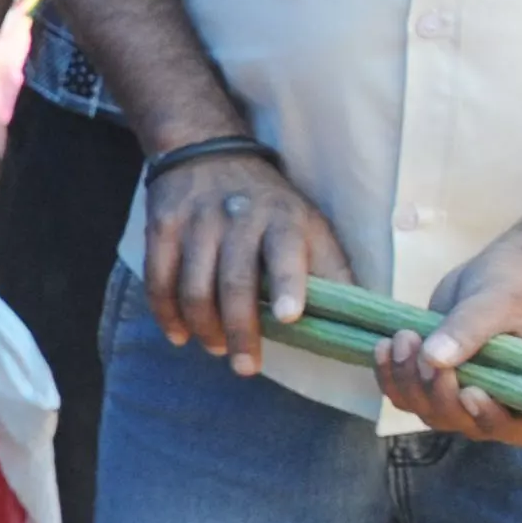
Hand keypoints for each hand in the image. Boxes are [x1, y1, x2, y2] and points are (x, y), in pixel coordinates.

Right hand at [140, 143, 345, 377]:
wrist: (206, 155)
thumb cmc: (270, 204)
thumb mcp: (310, 225)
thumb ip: (331, 268)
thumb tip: (362, 316)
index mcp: (284, 219)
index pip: (286, 252)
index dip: (289, 285)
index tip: (289, 317)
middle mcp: (239, 218)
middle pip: (234, 282)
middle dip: (239, 330)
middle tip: (246, 366)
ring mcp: (196, 223)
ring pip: (193, 287)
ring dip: (204, 327)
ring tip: (216, 347)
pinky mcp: (162, 228)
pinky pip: (159, 279)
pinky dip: (166, 314)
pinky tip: (179, 334)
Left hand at [382, 226, 521, 444]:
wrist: (503, 271)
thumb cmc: (517, 286)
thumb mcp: (498, 303)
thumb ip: (468, 331)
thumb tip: (433, 360)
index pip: (516, 427)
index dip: (489, 417)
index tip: (469, 391)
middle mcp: (503, 405)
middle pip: (460, 420)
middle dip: (433, 387)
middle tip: (415, 342)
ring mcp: (465, 397)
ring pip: (427, 410)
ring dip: (406, 380)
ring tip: (401, 337)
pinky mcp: (436, 383)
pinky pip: (407, 395)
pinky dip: (391, 376)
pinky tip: (382, 346)